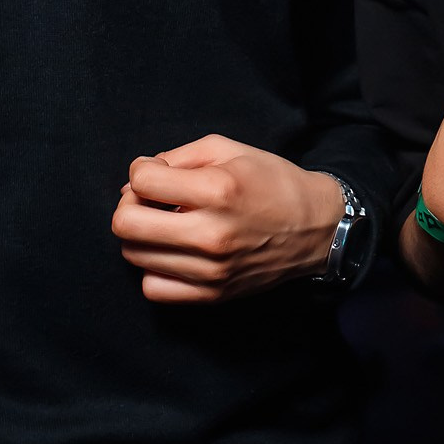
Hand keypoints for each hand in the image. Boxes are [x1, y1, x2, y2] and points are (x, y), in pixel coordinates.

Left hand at [113, 135, 345, 303]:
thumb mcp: (230, 149)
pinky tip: (172, 253)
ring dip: (141, 236)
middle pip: (126, 224)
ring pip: (135, 255)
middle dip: (129, 205)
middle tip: (149, 200)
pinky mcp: (213, 294)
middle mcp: (212, 233)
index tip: (156, 173)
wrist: (317, 228)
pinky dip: (154, 269)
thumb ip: (177, 156)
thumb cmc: (272, 182)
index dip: (141, 171)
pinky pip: (153, 288)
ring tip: (164, 225)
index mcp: (218, 190)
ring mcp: (211, 269)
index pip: (141, 181)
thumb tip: (135, 180)